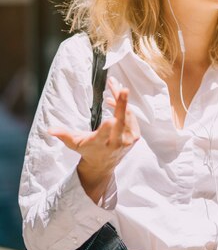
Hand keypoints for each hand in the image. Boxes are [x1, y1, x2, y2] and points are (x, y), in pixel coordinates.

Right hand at [49, 77, 139, 201]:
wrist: (103, 164)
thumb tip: (49, 130)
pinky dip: (124, 106)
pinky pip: (131, 117)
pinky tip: (114, 99)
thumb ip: (63, 135)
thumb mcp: (74, 143)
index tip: (110, 119)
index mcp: (99, 144)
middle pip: (121, 122)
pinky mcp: (135, 135)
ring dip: (121, 99)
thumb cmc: (87, 150)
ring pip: (127, 115)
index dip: (106, 129)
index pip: (103, 137)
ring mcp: (128, 140)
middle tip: (123, 89)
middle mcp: (116, 143)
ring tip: (113, 84)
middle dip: (122, 104)